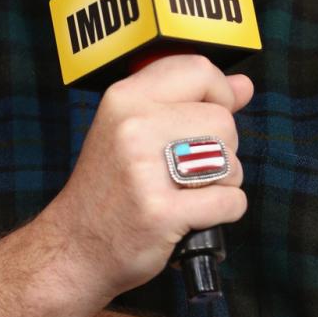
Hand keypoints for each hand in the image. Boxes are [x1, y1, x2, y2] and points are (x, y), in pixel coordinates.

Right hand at [40, 53, 252, 300]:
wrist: (74, 246)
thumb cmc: (109, 188)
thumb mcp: (133, 130)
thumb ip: (188, 102)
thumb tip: (243, 86)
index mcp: (125, 99)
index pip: (198, 69)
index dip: (219, 94)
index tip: (207, 118)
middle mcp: (133, 127)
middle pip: (223, 120)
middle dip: (222, 149)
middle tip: (189, 171)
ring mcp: (146, 170)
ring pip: (231, 161)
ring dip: (224, 182)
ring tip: (188, 192)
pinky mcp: (162, 212)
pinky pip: (230, 201)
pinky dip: (224, 212)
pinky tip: (193, 215)